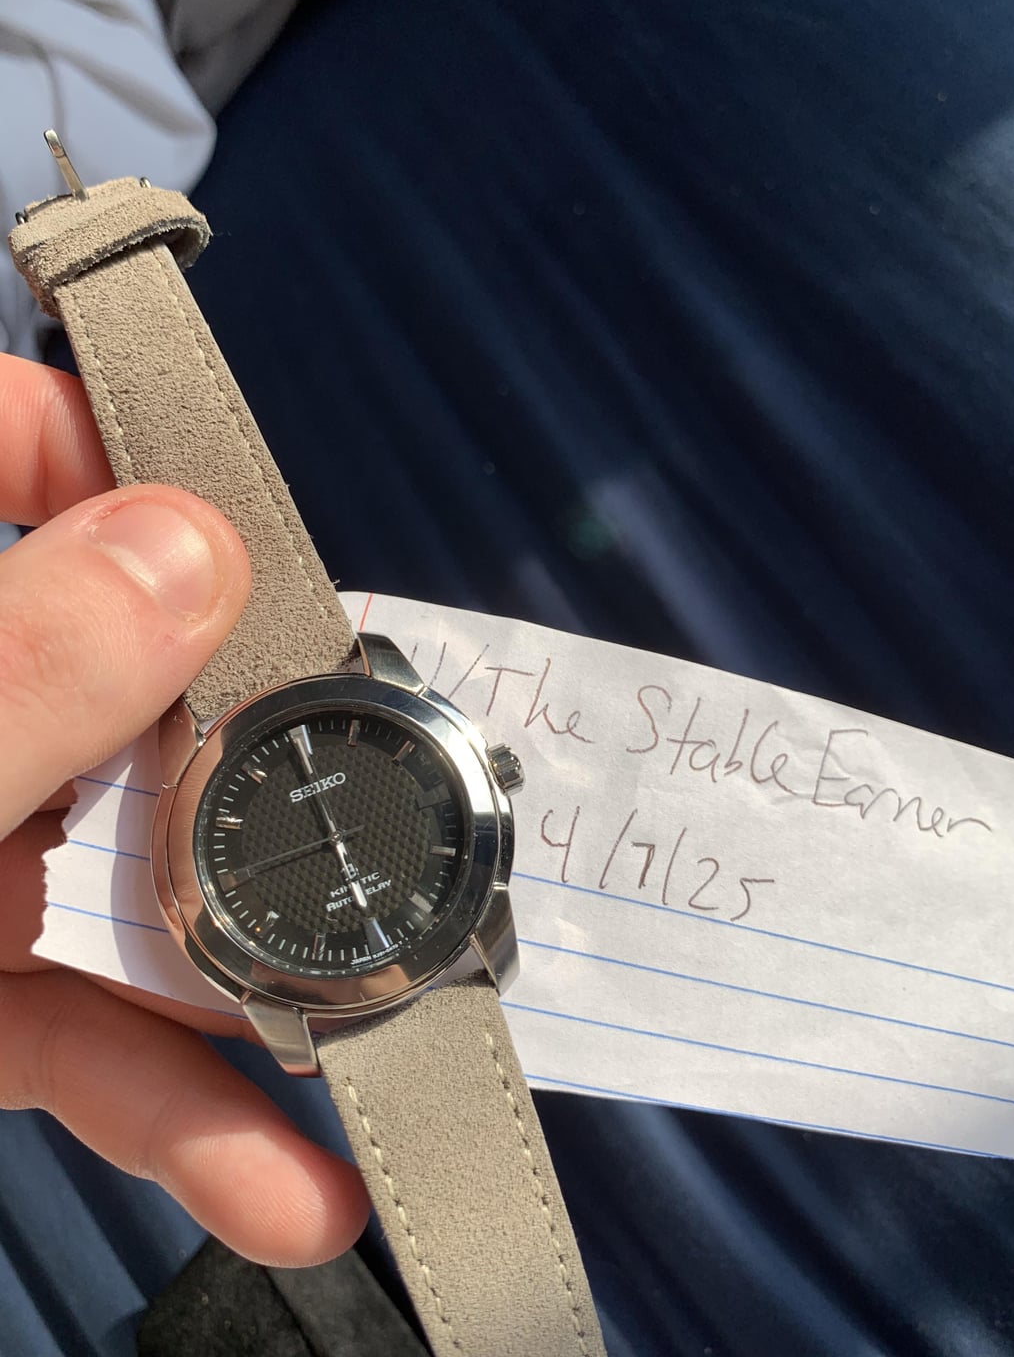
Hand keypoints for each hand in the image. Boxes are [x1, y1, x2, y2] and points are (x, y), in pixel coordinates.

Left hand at [0, 352, 368, 1265]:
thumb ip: (4, 674)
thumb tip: (187, 547)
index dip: (115, 457)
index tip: (228, 547)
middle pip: (115, 662)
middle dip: (252, 756)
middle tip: (360, 812)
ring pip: (110, 863)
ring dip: (244, 976)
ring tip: (363, 1044)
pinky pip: (77, 1017)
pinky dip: (175, 1099)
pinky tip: (275, 1171)